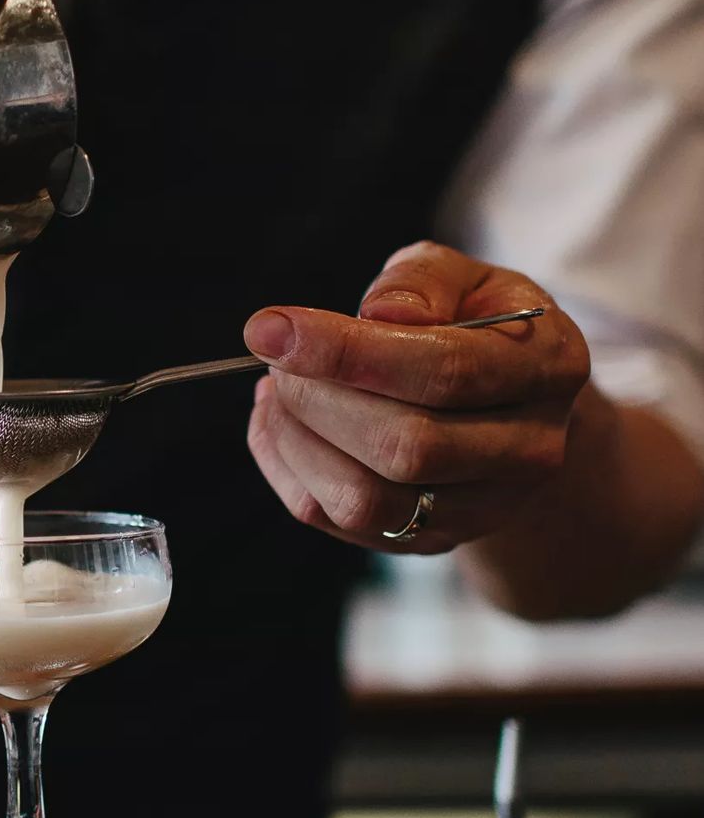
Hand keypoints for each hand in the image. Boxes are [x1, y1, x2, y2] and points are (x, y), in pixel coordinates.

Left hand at [244, 242, 590, 553]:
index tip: (270, 328)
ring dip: (295, 439)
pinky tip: (279, 423)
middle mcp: (529, 450)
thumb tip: (379, 312)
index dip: (345, 351)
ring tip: (276, 390)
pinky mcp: (429, 540)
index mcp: (548, 368)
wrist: (507, 403)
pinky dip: (286, 468)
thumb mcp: (461, 278)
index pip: (445, 371)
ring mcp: (482, 509)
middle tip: (277, 358)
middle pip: (406, 447)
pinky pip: (336, 521)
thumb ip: (421, 282)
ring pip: (365, 499)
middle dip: (315, 397)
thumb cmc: (472, 325)